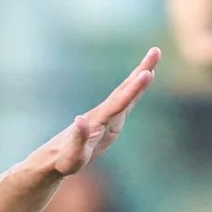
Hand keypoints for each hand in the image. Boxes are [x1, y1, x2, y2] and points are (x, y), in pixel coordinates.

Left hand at [34, 50, 158, 178]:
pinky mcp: (110, 119)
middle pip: (125, 89)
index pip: (119, 103)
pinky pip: (126, 99)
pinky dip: (136, 88)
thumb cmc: (65, 159)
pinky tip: (143, 79)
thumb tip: (79, 119)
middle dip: (141, 71)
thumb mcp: (72, 154)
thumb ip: (77, 138)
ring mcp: (107, 115)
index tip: (147, 73)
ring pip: (126, 91)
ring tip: (154, 56)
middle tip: (156, 51)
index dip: (134, 89)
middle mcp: (104, 113)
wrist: (56, 157)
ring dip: (140, 74)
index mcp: (98, 120)